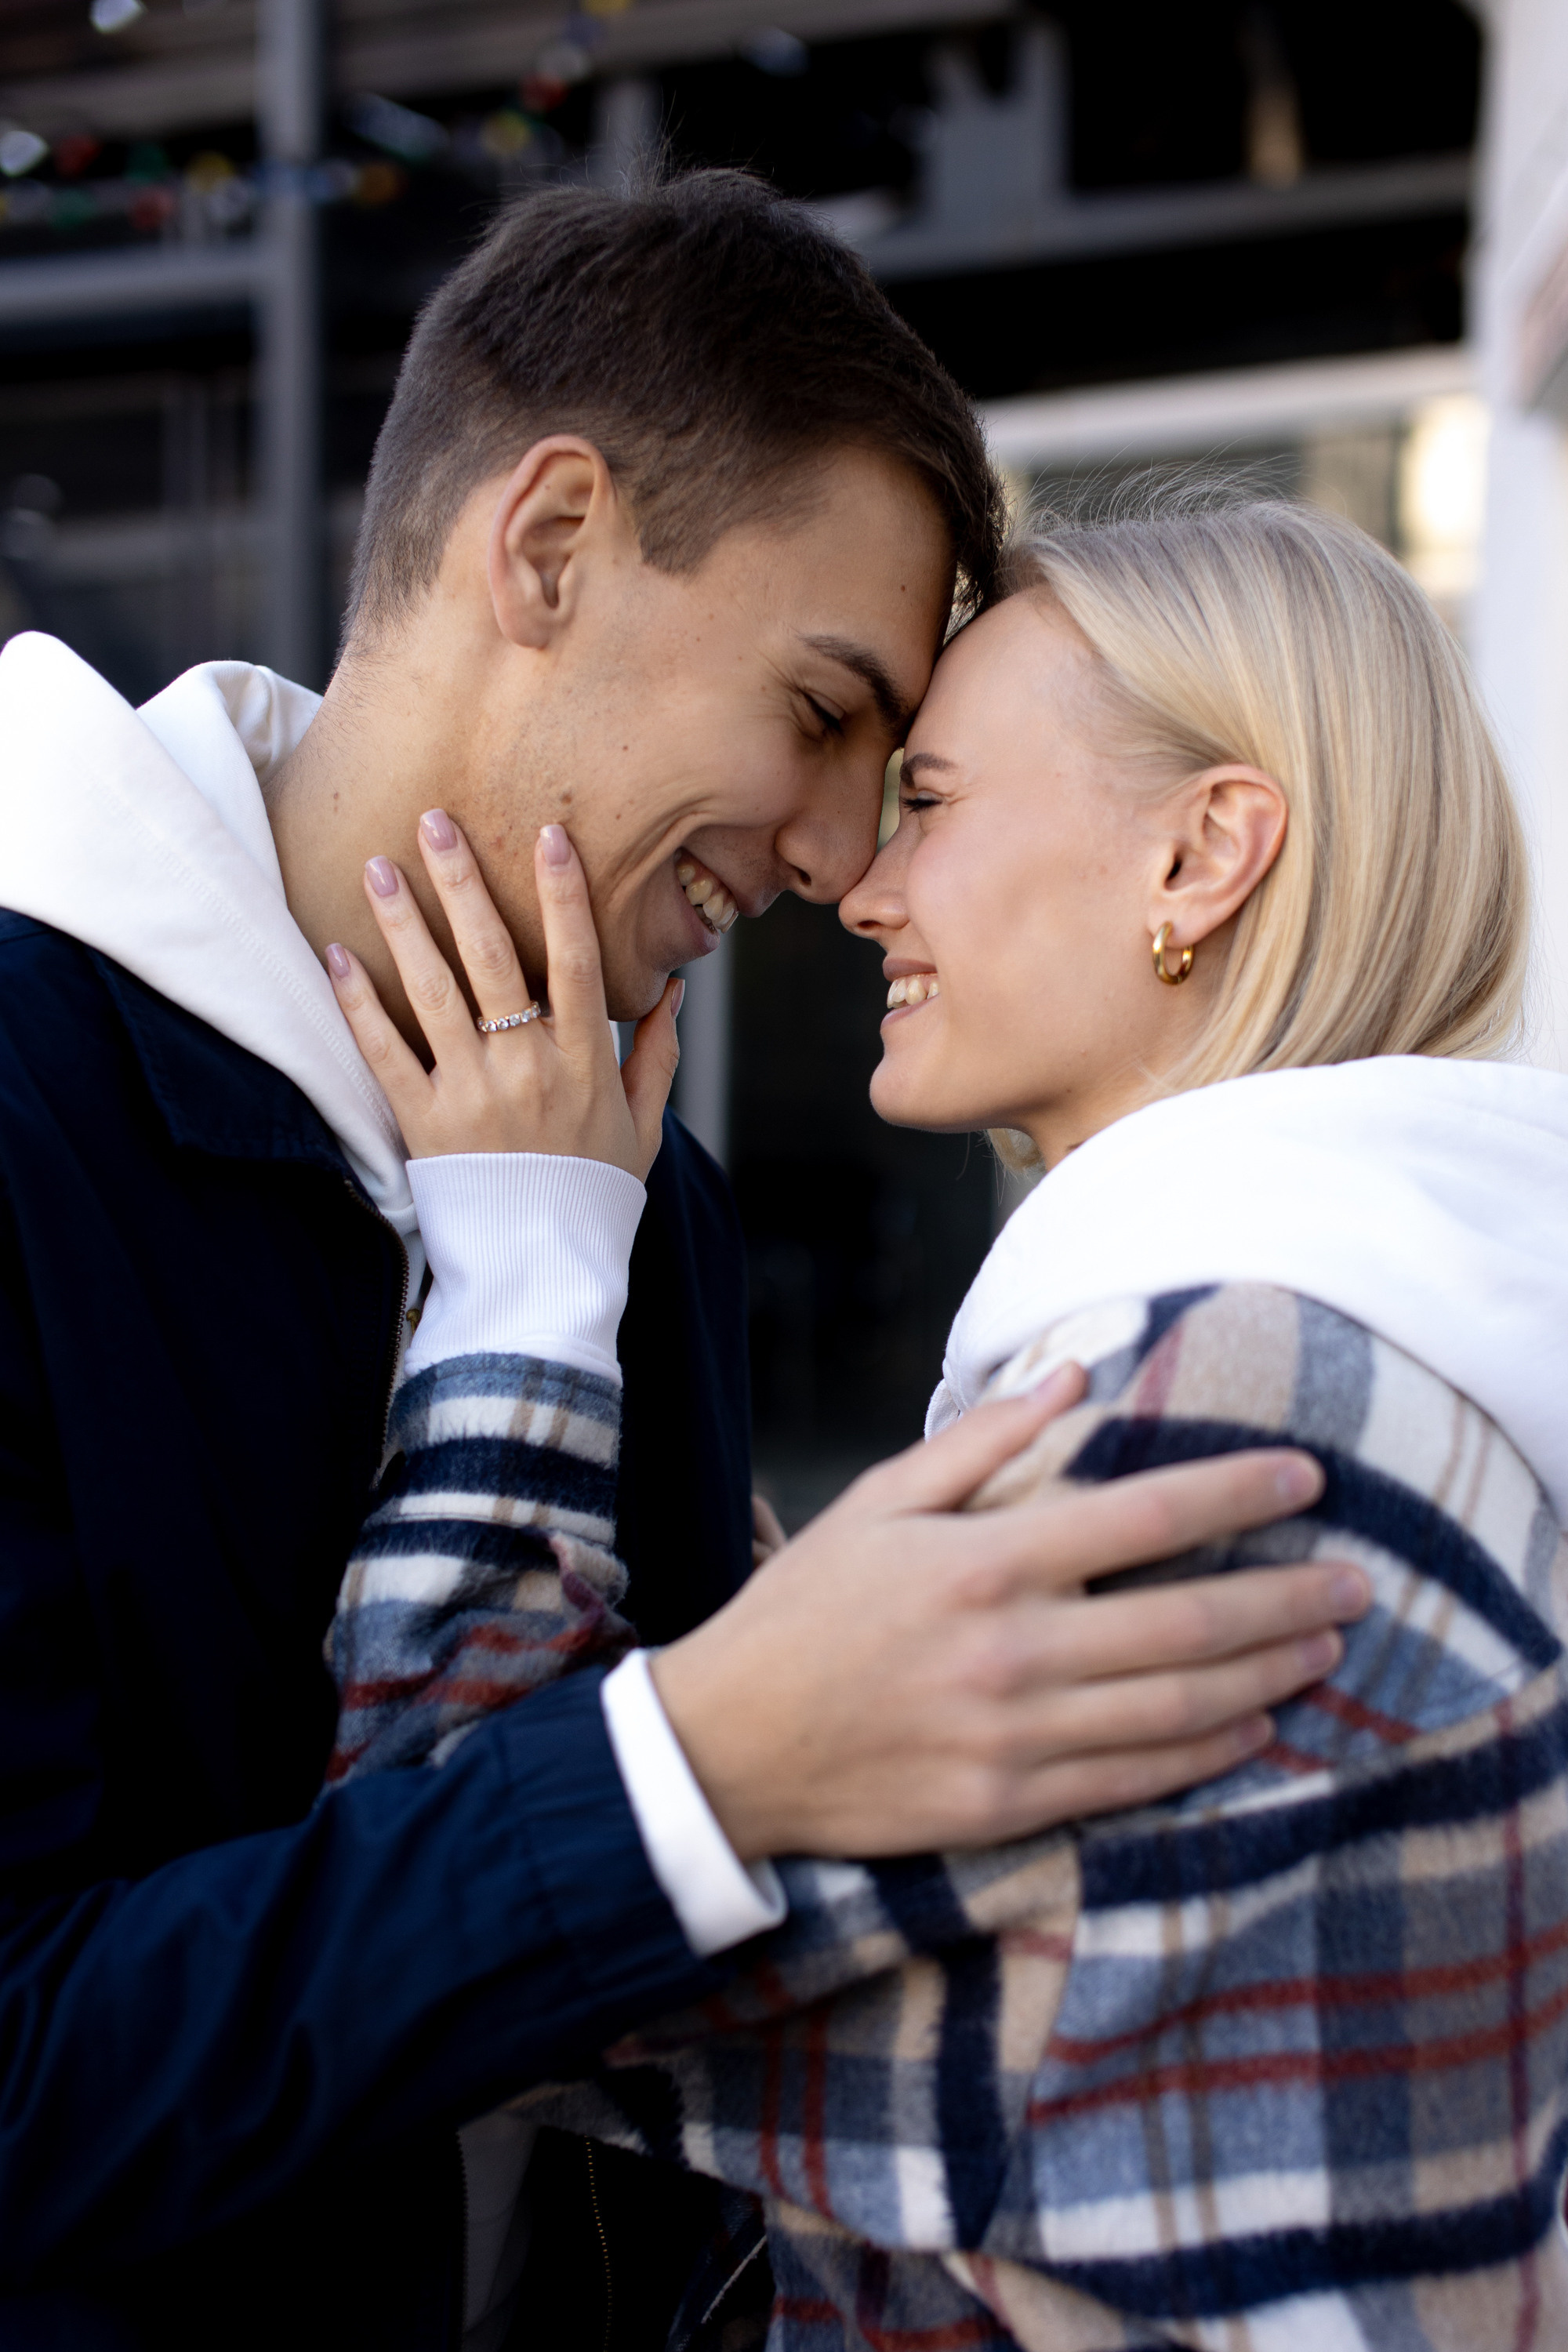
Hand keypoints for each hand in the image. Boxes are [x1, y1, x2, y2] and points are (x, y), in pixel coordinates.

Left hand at [326, 814, 678, 1180]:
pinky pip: (384, 1052)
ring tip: (376, 867)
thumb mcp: (644, 1127)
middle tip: (434, 822)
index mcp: (584, 1061)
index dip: (563, 895)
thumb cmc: (593, 1196)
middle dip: (463, 882)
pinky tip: (336, 954)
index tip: (548, 834)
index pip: (576, 959)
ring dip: (403, 922)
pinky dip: (357, 1002)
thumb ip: (657, 1056)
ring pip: (433, 991)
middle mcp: (528, 1068)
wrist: (543, 1272)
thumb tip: (673, 992)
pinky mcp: (424, 1124)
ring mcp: (473, 1094)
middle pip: (493, 956)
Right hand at [651, 1365, 1369, 1859]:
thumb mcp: (876, 1504)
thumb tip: (1071, 1380)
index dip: (1238, 1496)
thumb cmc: (804, 1612)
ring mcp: (1016, 1737)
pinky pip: (1136, 1780)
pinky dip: (1208, 1752)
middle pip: (1189, 1622)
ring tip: (1325, 1649)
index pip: (1145, 1518)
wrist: (726, 1749)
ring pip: (1179, 1707)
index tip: (1306, 1481)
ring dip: (1269, 1677)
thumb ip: (981, 1444)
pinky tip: (1253, 1727)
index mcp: (985, 1563)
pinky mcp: (1009, 1808)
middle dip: (1288, 1599)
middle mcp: (1014, 1651)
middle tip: (1356, 1582)